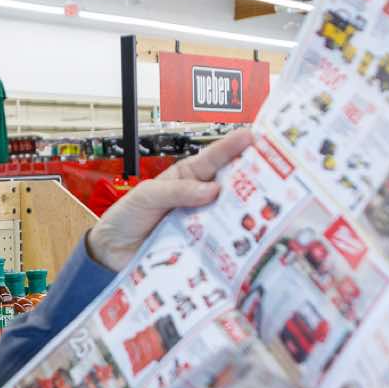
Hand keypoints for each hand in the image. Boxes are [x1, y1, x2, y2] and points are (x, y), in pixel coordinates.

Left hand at [84, 127, 255, 271]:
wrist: (111, 250)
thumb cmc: (128, 215)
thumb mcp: (147, 195)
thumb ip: (176, 191)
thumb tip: (212, 190)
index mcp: (188, 177)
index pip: (214, 159)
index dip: (234, 147)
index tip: (254, 136)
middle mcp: (200, 199)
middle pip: (231, 188)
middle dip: (252, 181)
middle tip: (277, 175)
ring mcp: (202, 224)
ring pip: (230, 217)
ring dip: (246, 215)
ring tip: (269, 211)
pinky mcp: (200, 248)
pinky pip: (218, 245)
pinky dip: (230, 245)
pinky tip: (246, 245)